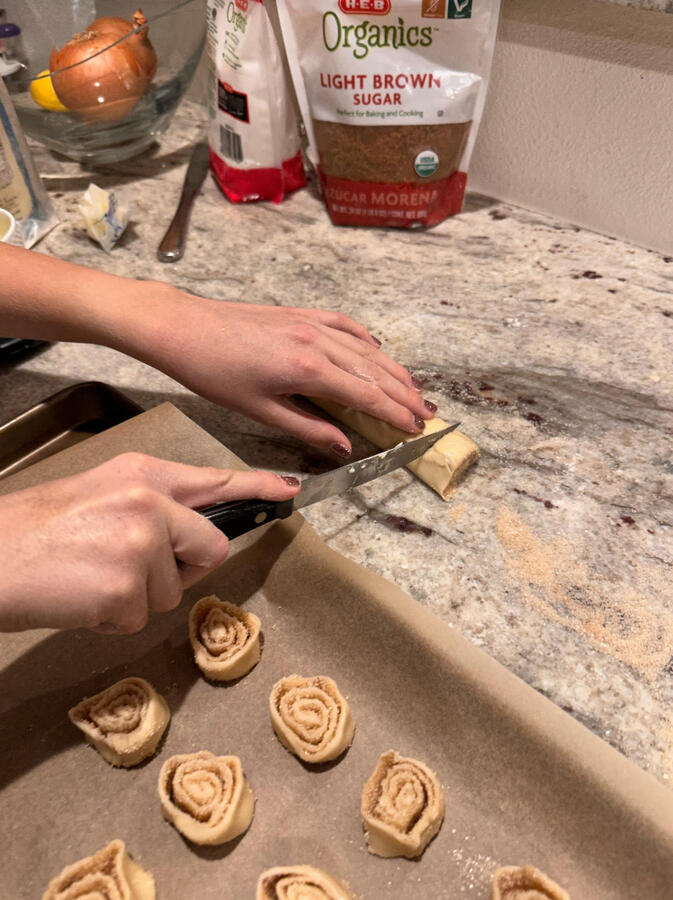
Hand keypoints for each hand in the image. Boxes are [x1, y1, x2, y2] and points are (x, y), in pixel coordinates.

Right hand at [0, 453, 298, 633]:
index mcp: (142, 474)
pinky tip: (81, 597)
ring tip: (91, 578)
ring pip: (173, 591)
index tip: (289, 492)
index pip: (214, 480)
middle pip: (209, 548)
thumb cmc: (36, 530)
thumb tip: (196, 534)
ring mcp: (140, 544)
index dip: (257, 487)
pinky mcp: (125, 588)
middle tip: (125, 565)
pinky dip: (113, 618)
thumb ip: (154, 506)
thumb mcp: (100, 494)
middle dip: (179, 568)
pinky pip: (141, 617)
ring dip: (137, 596)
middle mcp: (149, 503)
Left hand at [122, 289, 434, 455]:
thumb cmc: (214, 373)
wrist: (184, 328)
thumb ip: (307, 428)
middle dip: (404, 394)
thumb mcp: (259, 410)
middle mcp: (317, 341)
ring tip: (413, 388)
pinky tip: (377, 350)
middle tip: (427, 413)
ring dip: (392, 369)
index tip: (415, 428)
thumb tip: (345, 445)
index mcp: (308, 370)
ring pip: (365, 348)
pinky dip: (365, 338)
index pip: (365, 395)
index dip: (394, 413)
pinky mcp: (299, 312)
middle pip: (374, 371)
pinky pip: (344, 324)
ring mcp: (310, 323)